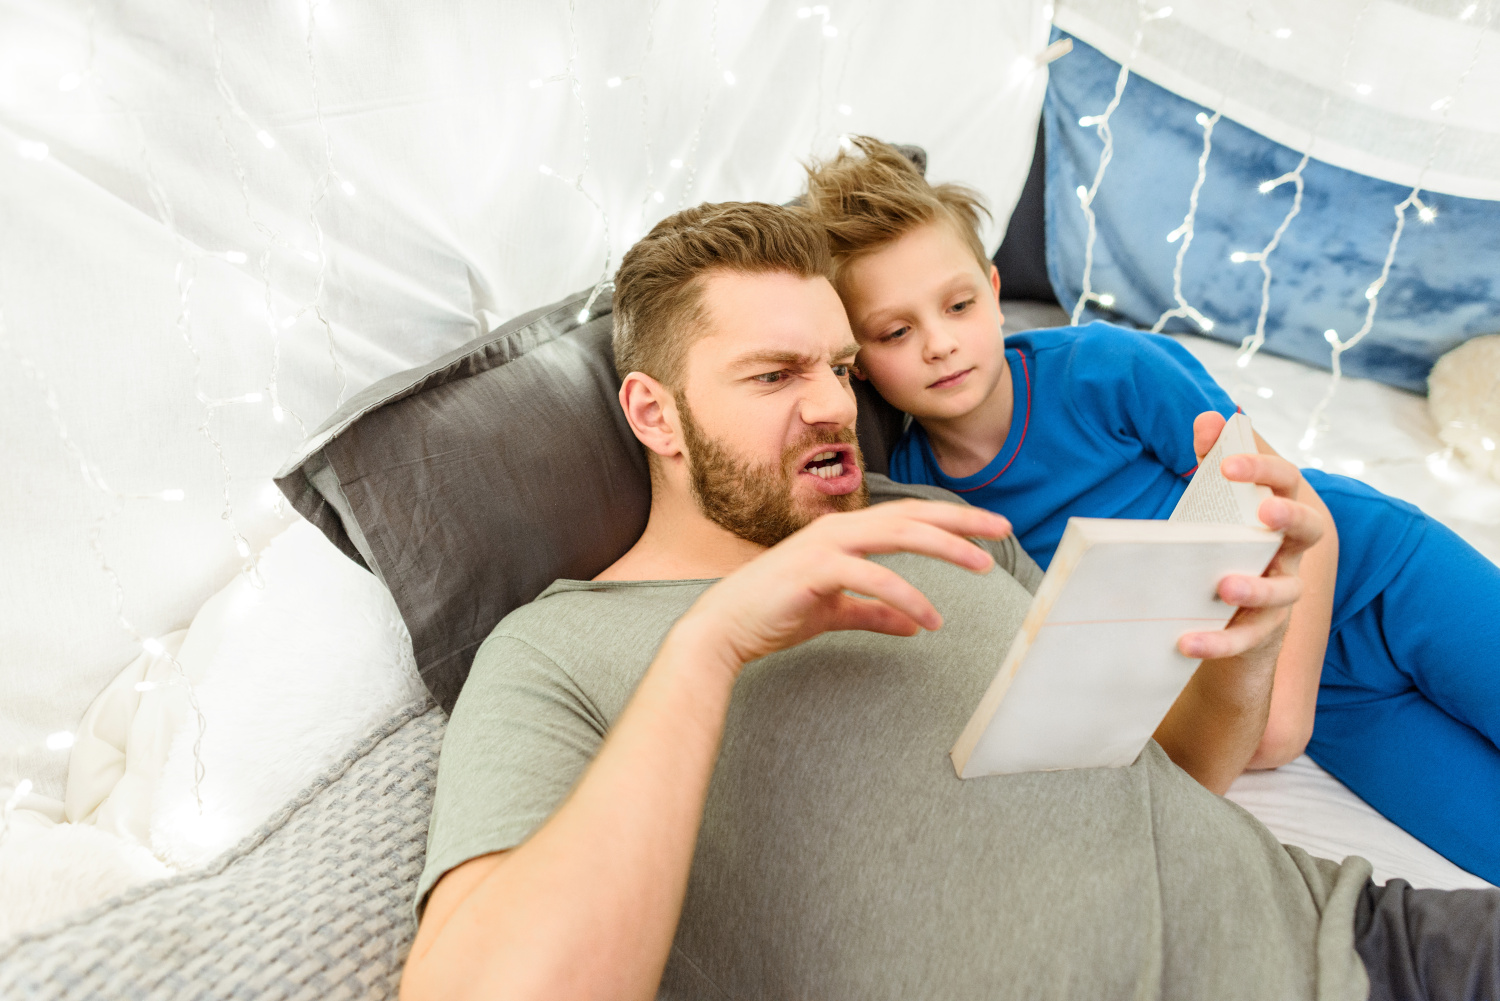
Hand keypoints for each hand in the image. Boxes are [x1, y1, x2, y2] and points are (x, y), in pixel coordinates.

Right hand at [677, 500, 1010, 676]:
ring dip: (944, 548)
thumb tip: (915, 625)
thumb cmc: (776, 614)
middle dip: (960, 522)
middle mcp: (837, 530)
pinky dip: (906, 596)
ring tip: (982, 565)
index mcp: (844, 533)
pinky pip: (871, 578)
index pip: (907, 517)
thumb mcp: (836, 611)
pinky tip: (929, 619)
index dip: (950, 521)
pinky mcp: (814, 570)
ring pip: (897, 535)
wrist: (725, 629)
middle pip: (911, 516)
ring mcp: (824, 546)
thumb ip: (875, 612)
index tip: (989, 530)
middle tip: (1002, 530)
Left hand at [1177, 412, 1322, 659]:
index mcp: (1279, 515)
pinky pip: (1246, 640)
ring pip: (1285, 592)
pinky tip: (1186, 641)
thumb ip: (1211, 462)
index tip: (1226, 462)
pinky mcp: (1261, 634)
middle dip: (1290, 517)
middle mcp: (1289, 553)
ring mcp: (1281, 595)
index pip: (1286, 483)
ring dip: (1257, 588)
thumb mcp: (1216, 505)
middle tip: (1265, 512)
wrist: (1227, 621)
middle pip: (1310, 530)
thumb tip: (1208, 418)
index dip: (1262, 468)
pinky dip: (1218, 642)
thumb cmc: (1225, 546)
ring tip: (1224, 586)